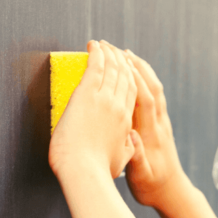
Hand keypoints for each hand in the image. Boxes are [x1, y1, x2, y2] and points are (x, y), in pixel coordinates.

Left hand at [49, 40, 136, 181]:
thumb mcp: (120, 162)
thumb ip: (127, 149)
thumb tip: (130, 142)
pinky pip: (95, 66)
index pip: (132, 93)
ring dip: (108, 53)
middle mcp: (119, 108)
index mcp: (127, 124)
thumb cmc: (98, 173)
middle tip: (114, 50)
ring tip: (104, 44)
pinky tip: (93, 45)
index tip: (127, 67)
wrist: (84, 173)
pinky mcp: (87, 95)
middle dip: (121, 61)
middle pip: (125, 77)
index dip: (131, 78)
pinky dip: (96, 53)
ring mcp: (104, 100)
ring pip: (112, 68)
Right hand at [124, 51, 189, 214]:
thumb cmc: (152, 188)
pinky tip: (136, 72)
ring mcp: (162, 124)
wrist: (172, 193)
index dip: (134, 79)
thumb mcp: (141, 178)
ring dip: (142, 69)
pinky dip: (146, 80)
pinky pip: (156, 96)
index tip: (119, 62)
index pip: (145, 100)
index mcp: (151, 136)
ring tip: (126, 53)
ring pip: (155, 89)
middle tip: (116, 49)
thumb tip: (132, 137)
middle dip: (135, 66)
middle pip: (151, 88)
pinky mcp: (162, 125)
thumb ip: (136, 158)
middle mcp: (159, 125)